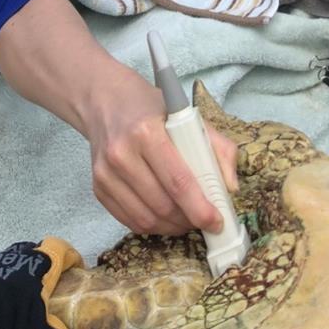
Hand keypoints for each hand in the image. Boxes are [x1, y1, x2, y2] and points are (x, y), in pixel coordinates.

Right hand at [85, 65, 237, 235]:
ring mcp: (106, 174)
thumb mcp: (188, 115)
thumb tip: (230, 187)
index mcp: (147, 132)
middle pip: (162, 204)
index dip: (200, 208)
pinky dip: (152, 225)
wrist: (105, 101)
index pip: (178, 181)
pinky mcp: (98, 187)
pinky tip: (165, 217)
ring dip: (172, 227)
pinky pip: (129, 220)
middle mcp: (122, 154)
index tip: (217, 222)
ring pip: (145, 218)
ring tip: (187, 219)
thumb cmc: (151, 108)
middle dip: (188, 219)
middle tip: (204, 219)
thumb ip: (217, 147)